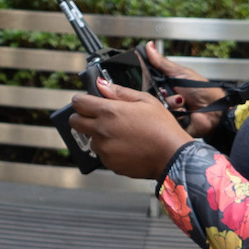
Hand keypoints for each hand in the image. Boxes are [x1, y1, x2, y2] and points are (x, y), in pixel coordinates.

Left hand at [68, 77, 192, 180]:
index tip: (86, 101)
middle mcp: (102, 131)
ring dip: (98, 135)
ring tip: (120, 134)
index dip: (82, 100)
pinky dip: (109, 150)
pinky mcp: (109, 164)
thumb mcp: (145, 101)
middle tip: (97, 117)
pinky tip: (126, 146)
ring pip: (89, 139)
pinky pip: (101, 154)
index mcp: (109, 112)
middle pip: (75, 122)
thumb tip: (102, 85)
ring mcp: (104, 149)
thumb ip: (120, 92)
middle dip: (82, 117)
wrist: (172, 156)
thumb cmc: (163, 128)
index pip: (78, 103)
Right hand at [142, 40, 227, 113]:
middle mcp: (165, 96)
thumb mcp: (181, 73)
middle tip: (169, 91)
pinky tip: (183, 111)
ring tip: (182, 102)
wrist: (214, 110)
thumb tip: (149, 45)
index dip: (149, 80)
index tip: (154, 80)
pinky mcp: (171, 121)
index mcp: (167, 82)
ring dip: (170, 103)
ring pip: (157, 106)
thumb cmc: (201, 89)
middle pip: (151, 94)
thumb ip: (162, 62)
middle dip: (161, 93)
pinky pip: (163, 118)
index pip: (149, 80)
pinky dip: (173, 114)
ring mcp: (168, 109)